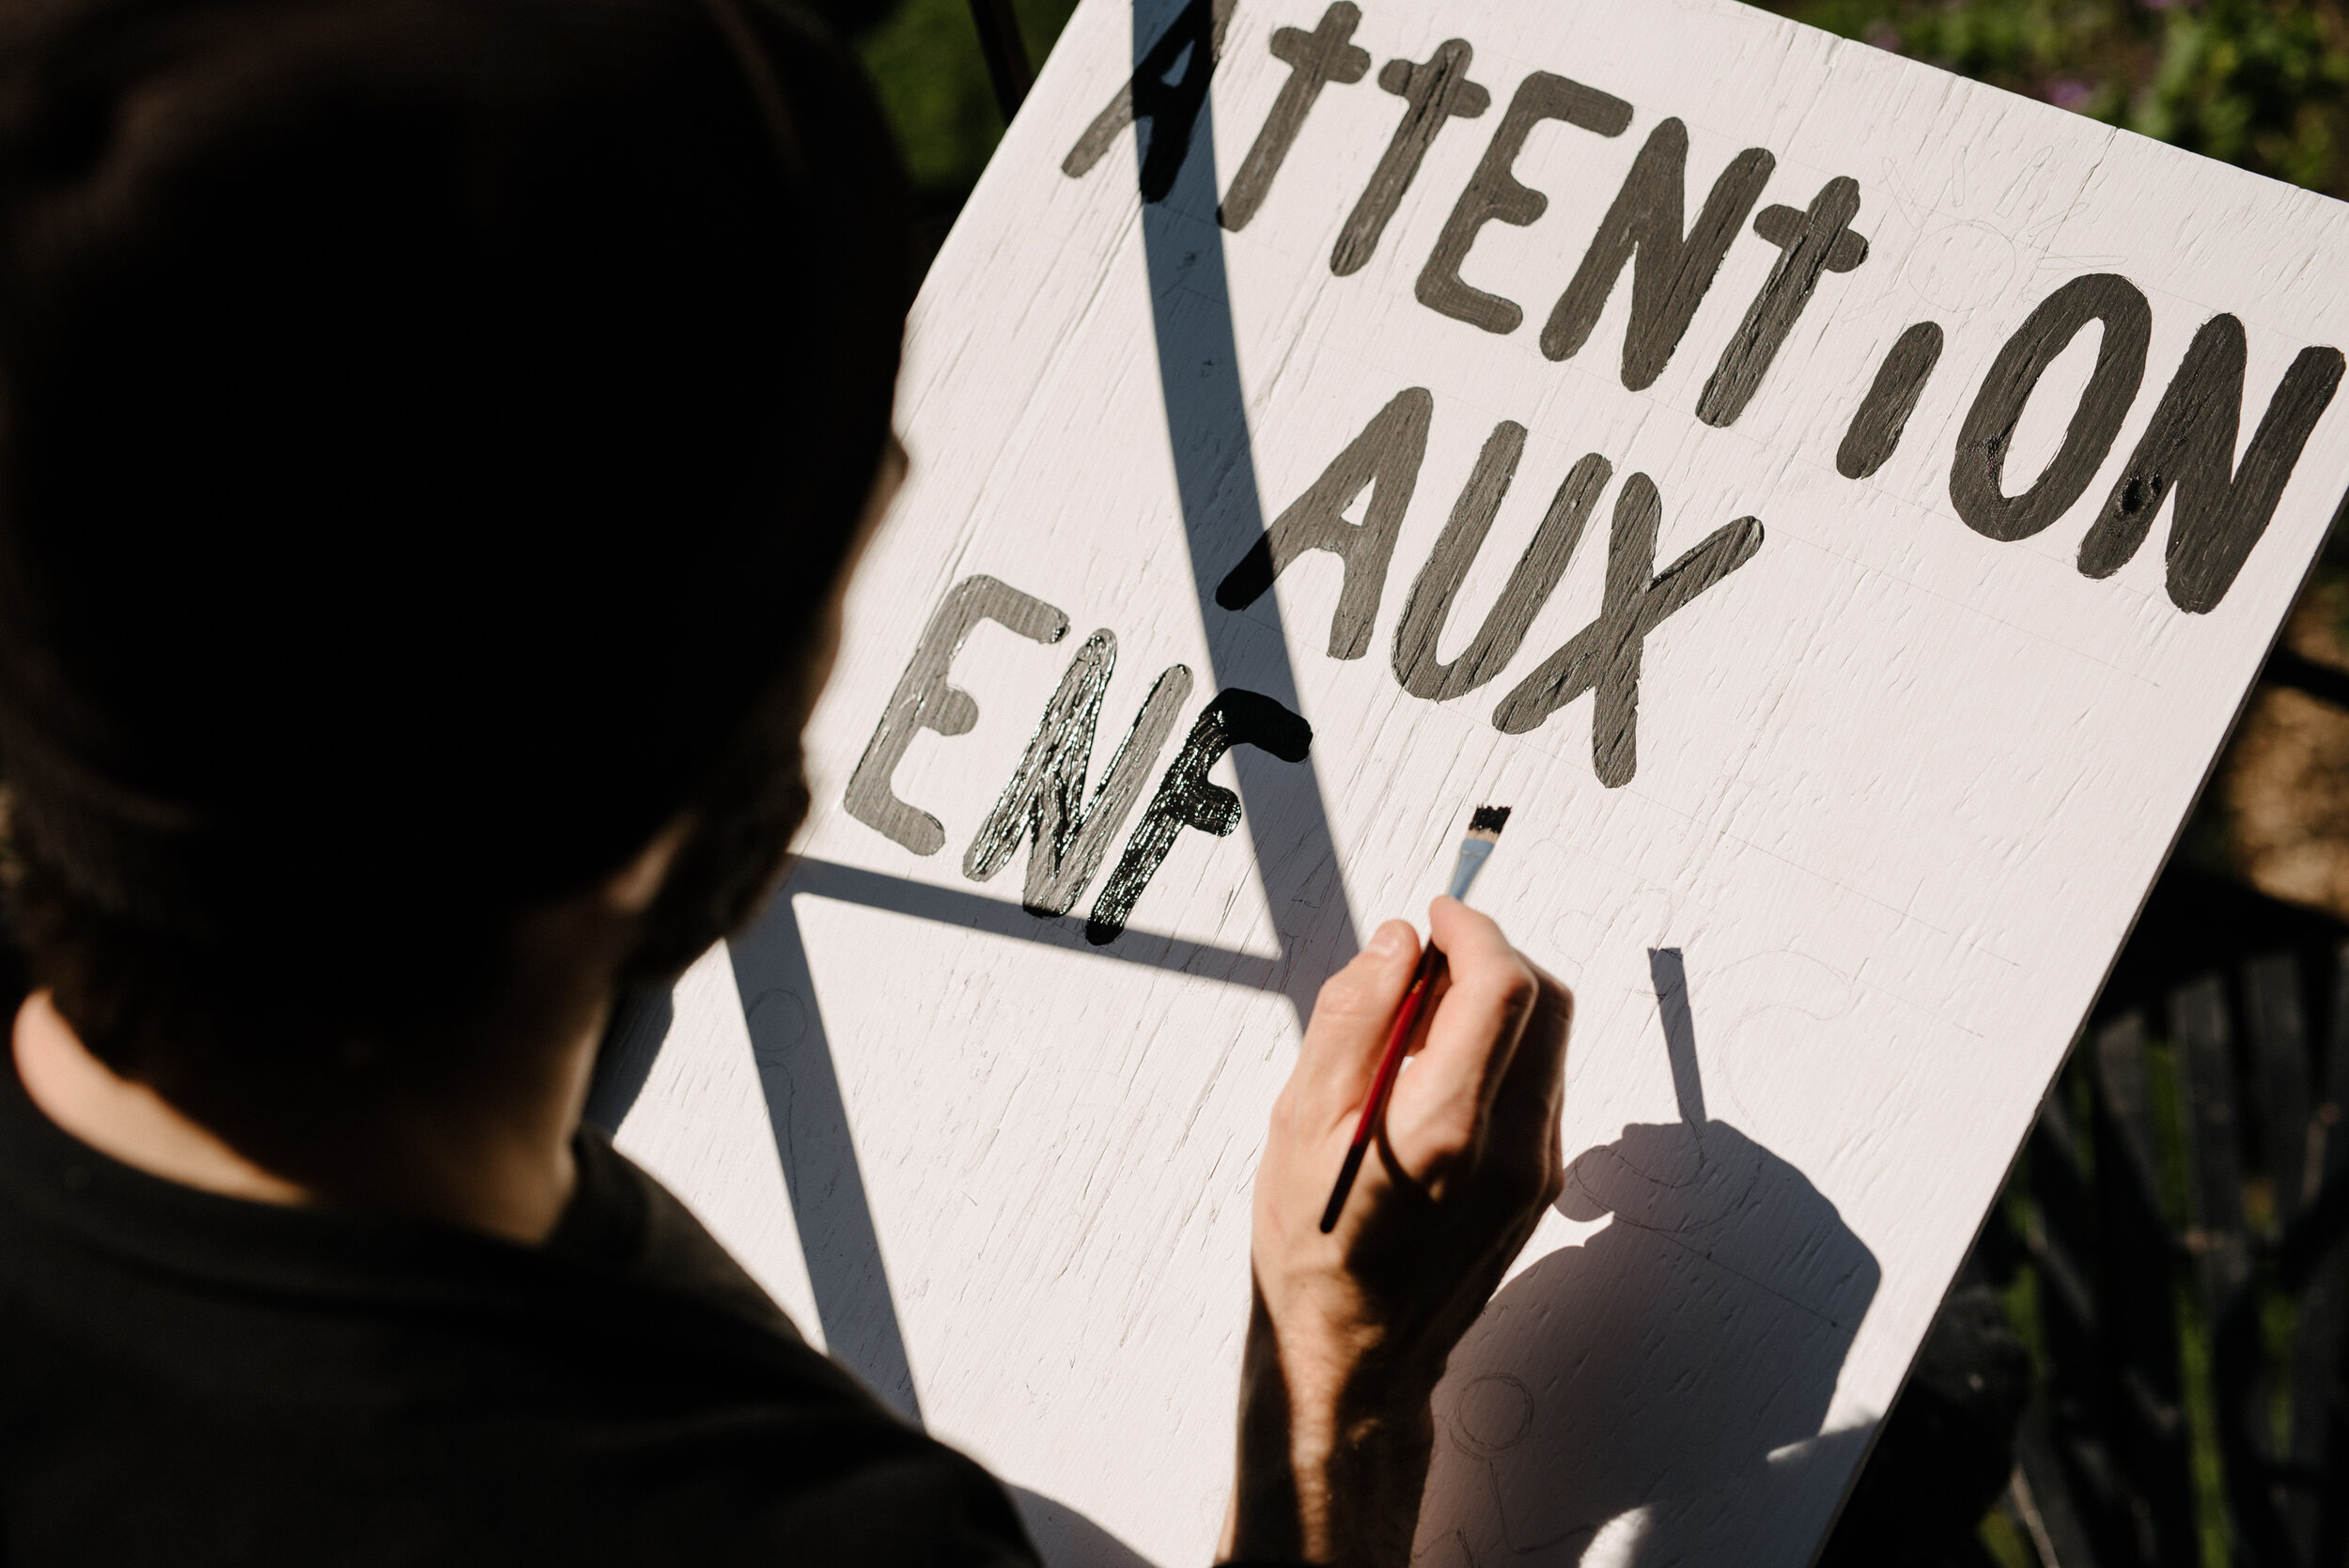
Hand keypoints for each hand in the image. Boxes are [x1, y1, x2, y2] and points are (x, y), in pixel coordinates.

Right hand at [1225, 899, 1570, 1564]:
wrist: (1356, 1359)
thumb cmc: (1313, 1247)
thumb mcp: (1299, 1121)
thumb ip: (1352, 1020)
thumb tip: (1395, 945)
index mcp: (1445, 1126)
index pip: (1503, 985)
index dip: (1473, 929)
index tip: (1436, 914)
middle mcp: (1511, 1147)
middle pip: (1544, 1002)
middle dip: (1490, 959)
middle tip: (1424, 963)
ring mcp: (1537, 1170)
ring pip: (1545, 1043)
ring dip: (1493, 1008)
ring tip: (1413, 1029)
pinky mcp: (1541, 1187)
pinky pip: (1536, 1088)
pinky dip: (1497, 1056)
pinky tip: (1432, 1081)